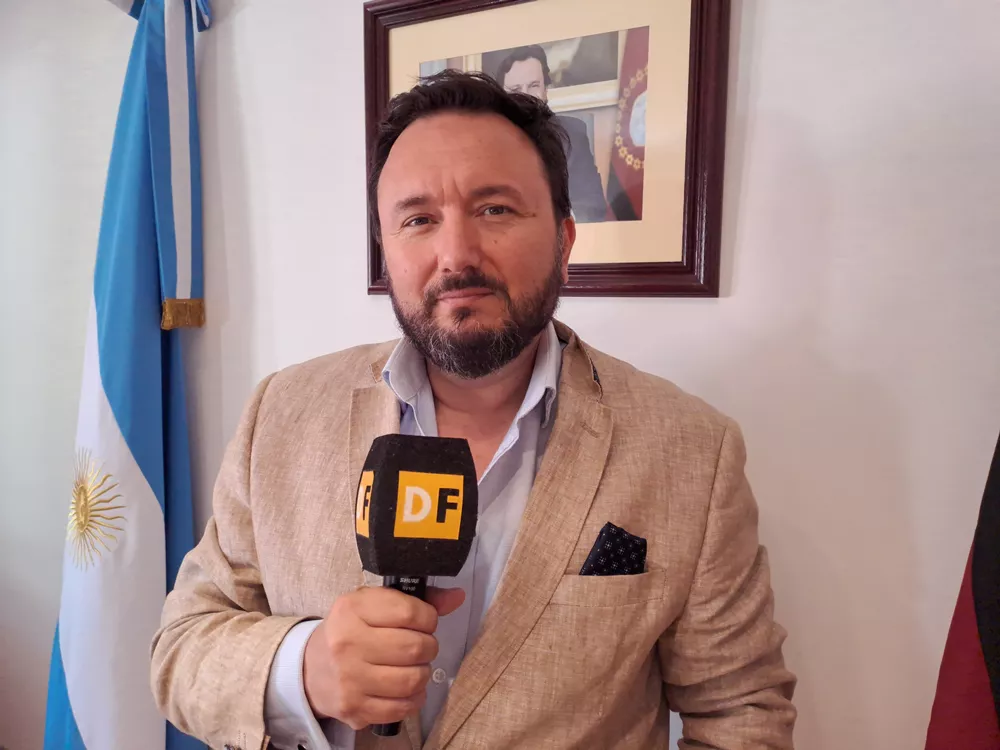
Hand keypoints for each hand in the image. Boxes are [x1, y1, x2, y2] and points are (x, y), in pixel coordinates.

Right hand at [303, 586, 464, 729]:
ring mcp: (349, 679)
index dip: (429, 617)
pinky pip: (402, 708)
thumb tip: (457, 597)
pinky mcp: (354, 708)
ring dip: (423, 673)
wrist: (311, 669)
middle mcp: (347, 643)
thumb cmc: (351, 631)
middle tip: (421, 646)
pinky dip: (413, 699)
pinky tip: (405, 688)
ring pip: (412, 680)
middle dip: (428, 646)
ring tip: (414, 666)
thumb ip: (416, 599)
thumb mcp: (374, 604)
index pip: (410, 612)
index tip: (425, 621)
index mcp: (352, 609)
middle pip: (415, 647)